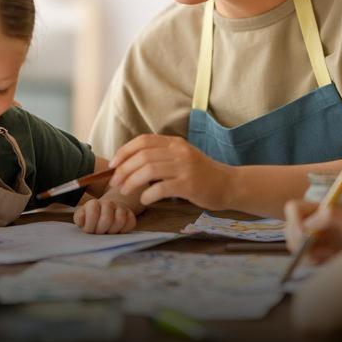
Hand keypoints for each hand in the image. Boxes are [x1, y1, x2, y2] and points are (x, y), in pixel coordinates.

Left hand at [73, 197, 136, 233]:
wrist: (105, 213)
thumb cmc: (91, 219)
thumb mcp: (82, 218)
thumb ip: (80, 218)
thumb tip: (81, 219)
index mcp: (94, 203)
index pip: (92, 213)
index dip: (90, 226)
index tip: (88, 231)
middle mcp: (108, 203)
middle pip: (106, 219)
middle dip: (101, 231)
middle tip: (98, 234)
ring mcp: (120, 207)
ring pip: (120, 220)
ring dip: (113, 231)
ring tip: (107, 233)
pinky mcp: (130, 214)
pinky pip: (130, 222)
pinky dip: (124, 230)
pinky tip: (117, 232)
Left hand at [108, 134, 232, 209]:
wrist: (229, 185)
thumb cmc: (201, 175)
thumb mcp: (182, 158)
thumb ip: (161, 157)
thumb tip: (129, 165)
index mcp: (175, 143)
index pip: (143, 141)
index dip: (124, 151)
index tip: (113, 165)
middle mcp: (179, 151)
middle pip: (143, 156)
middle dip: (123, 170)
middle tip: (114, 183)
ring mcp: (185, 167)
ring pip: (149, 170)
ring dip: (132, 181)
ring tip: (125, 191)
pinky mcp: (189, 185)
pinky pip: (161, 188)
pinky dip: (148, 195)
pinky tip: (144, 200)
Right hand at [284, 199, 341, 263]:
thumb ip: (330, 216)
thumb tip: (308, 226)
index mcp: (315, 208)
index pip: (293, 208)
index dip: (294, 220)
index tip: (304, 234)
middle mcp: (307, 222)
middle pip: (289, 228)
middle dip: (299, 241)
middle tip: (314, 249)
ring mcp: (307, 238)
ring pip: (293, 245)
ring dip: (308, 252)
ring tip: (330, 252)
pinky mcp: (309, 253)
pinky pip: (301, 258)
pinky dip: (313, 260)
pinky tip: (328, 258)